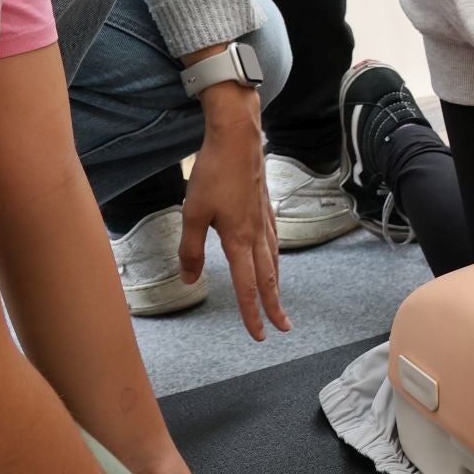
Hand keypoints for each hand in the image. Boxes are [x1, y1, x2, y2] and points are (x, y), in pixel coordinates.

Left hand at [179, 76, 290, 340]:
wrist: (238, 138)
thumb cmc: (214, 173)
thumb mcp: (193, 213)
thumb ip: (190, 249)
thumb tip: (189, 279)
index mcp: (239, 239)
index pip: (248, 286)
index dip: (253, 313)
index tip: (261, 335)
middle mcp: (257, 233)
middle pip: (269, 278)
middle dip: (275, 305)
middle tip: (284, 327)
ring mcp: (264, 219)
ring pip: (274, 260)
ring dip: (276, 284)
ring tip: (278, 300)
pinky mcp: (265, 206)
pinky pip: (273, 241)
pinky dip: (275, 259)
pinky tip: (272, 258)